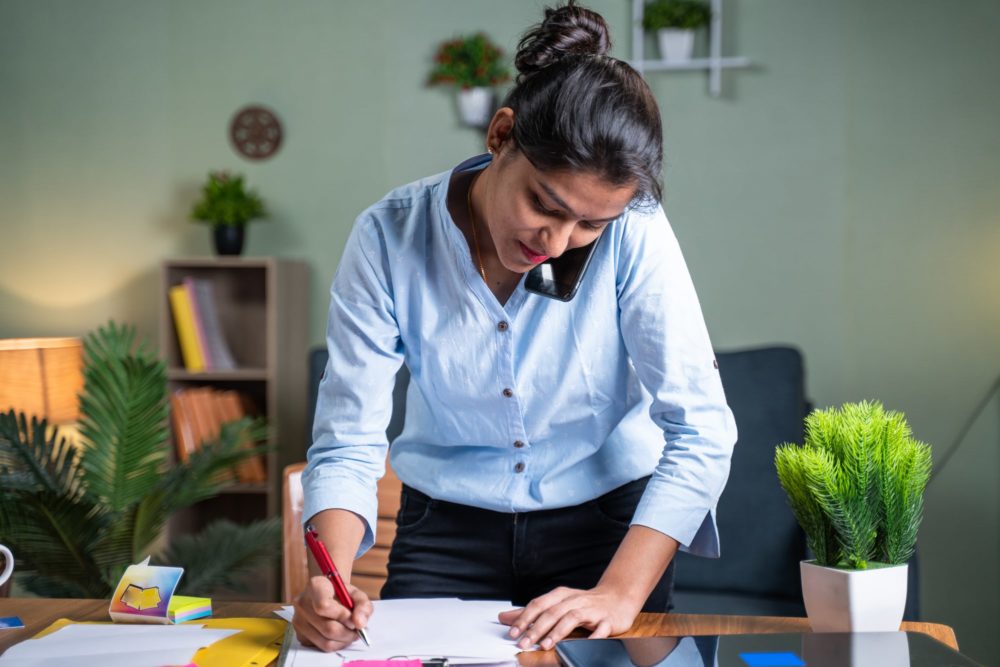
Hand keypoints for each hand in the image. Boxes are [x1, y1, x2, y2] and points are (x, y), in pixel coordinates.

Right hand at [292, 575, 372, 651]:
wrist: (327, 594)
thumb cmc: (342, 594)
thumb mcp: (356, 594)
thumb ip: (363, 606)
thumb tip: (359, 624)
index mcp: (316, 585)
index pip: (324, 606)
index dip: (342, 616)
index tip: (353, 618)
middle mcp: (302, 603)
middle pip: (328, 628)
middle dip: (348, 633)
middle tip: (357, 630)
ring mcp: (298, 620)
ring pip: (325, 642)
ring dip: (344, 641)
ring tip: (350, 633)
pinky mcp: (300, 634)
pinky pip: (321, 647)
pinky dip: (335, 644)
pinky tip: (340, 635)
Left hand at [498, 585, 640, 650]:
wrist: (618, 596)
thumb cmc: (584, 603)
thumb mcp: (557, 604)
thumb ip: (532, 612)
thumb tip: (504, 618)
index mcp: (561, 596)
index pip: (539, 604)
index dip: (524, 618)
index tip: (512, 632)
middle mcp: (575, 600)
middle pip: (552, 612)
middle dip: (536, 628)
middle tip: (523, 642)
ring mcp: (592, 610)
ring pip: (572, 618)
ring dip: (557, 632)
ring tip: (545, 645)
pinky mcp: (608, 620)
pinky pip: (600, 629)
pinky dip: (592, 637)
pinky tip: (583, 645)